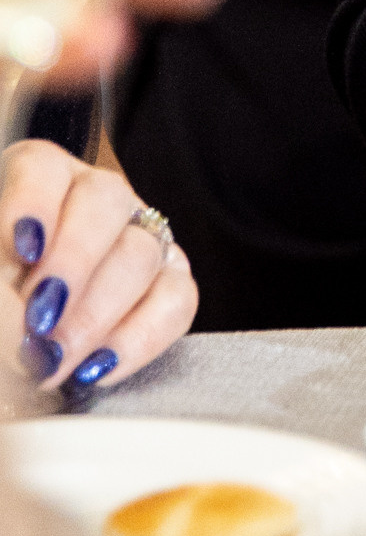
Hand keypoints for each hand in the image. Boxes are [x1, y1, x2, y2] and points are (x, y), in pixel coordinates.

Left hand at [4, 143, 196, 401]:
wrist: (15, 346)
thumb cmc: (2, 302)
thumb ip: (1, 290)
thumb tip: (28, 322)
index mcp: (34, 180)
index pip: (40, 167)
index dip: (32, 204)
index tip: (22, 250)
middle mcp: (92, 199)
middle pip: (104, 203)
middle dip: (72, 265)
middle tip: (38, 320)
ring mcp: (139, 238)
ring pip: (143, 253)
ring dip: (96, 314)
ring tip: (52, 362)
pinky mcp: (170, 285)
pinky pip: (177, 303)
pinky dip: (137, 340)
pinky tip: (95, 369)